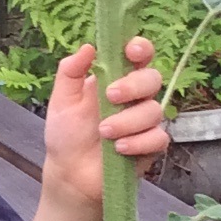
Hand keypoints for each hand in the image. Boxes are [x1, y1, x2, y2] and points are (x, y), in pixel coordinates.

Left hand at [43, 38, 168, 205]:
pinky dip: (138, 142)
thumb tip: (88, 46)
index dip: (141, 48)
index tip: (132, 51)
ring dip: (127, 121)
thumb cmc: (67, 134)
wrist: (70, 174)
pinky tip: (119, 148)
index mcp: (116, 79)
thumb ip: (71, 72)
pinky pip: (158, 137)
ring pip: (154, 110)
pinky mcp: (151, 145)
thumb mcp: (62, 101)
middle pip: (153, 78)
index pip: (138, 56)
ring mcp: (145, 121)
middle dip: (133, 86)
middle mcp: (135, 97)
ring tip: (104, 133)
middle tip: (110, 97)